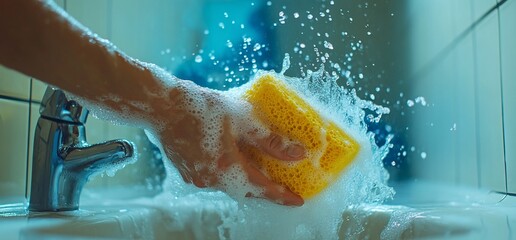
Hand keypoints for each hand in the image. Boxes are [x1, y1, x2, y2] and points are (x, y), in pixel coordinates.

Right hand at [154, 80, 304, 205]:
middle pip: (245, 191)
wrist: (160, 105)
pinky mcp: (187, 171)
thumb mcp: (242, 118)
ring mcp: (196, 177)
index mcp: (226, 168)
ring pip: (228, 184)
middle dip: (264, 189)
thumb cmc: (199, 107)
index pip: (261, 189)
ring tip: (258, 166)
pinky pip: (213, 177)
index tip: (297, 200)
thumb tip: (296, 153)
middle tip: (281, 186)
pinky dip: (227, 171)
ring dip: (244, 178)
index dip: (281, 195)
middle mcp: (210, 179)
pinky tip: (232, 156)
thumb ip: (270, 140)